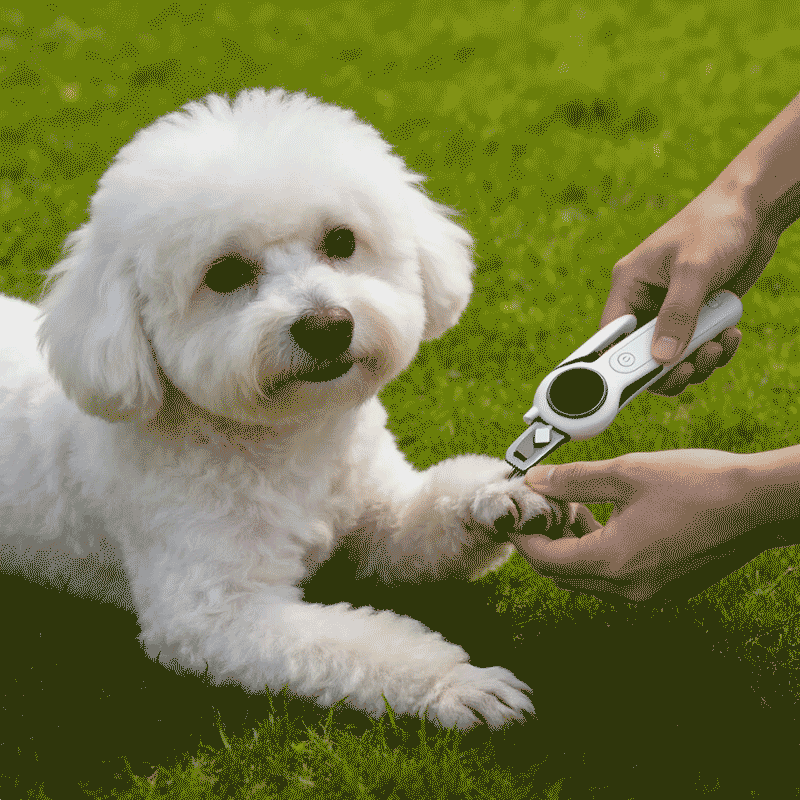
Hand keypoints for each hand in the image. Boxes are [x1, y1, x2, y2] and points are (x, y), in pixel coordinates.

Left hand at [509, 450, 770, 602]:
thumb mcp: (625, 472)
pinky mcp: (667, 588)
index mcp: (613, 562)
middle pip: (563, 575)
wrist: (757, 504)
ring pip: (589, 579)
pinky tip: (607, 521)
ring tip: (575, 509)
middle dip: (546, 543)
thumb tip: (535, 481)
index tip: (516, 515)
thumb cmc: (696, 484)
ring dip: (573, 549)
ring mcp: (650, 593)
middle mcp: (629, 588)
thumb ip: (572, 480)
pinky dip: (600, 555)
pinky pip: (616, 579)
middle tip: (545, 508)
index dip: (523, 537)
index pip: (545, 561)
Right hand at [603, 180, 779, 395]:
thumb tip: (662, 358)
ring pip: (672, 357)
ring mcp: (671, 311)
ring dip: (697, 361)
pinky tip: (730, 335)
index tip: (634, 384)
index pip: (611, 336)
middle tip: (689, 369)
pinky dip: (714, 349)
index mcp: (629, 286)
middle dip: (667, 368)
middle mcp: (645, 301)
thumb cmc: (717, 225)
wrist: (755, 209)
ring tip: (719, 346)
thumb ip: (678, 314)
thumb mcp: (694, 270)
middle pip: (641, 355)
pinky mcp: (696, 315)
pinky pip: (697, 348)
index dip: (617, 364)